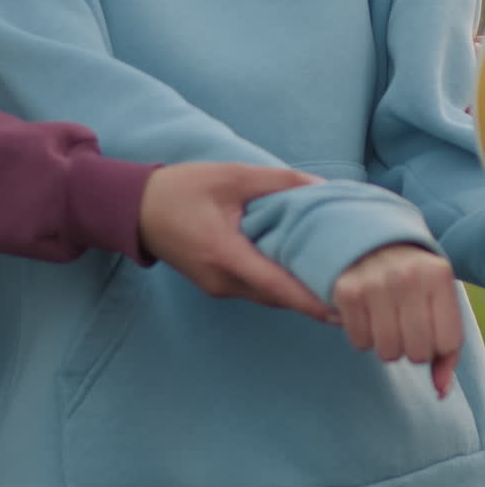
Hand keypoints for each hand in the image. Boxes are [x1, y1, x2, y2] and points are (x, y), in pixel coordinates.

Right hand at [138, 162, 329, 320]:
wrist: (137, 209)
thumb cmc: (182, 189)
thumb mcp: (231, 175)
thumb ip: (277, 181)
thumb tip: (322, 187)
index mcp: (224, 254)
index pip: (276, 285)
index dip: (310, 300)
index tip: (342, 310)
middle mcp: (222, 281)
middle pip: (276, 295)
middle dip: (311, 295)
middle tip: (351, 287)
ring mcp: (217, 287)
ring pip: (267, 294)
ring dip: (295, 289)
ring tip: (332, 277)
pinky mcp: (215, 285)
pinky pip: (254, 288)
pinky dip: (277, 282)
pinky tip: (297, 267)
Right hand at [332, 243, 462, 396]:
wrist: (373, 242)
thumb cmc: (414, 282)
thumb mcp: (440, 303)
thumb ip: (447, 351)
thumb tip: (441, 390)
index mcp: (438, 275)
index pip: (446, 344)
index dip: (437, 345)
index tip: (429, 325)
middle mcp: (407, 276)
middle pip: (416, 352)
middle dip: (412, 347)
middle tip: (405, 324)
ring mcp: (374, 282)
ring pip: (387, 352)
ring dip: (388, 345)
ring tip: (386, 320)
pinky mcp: (346, 291)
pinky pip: (360, 343)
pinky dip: (364, 337)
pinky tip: (367, 315)